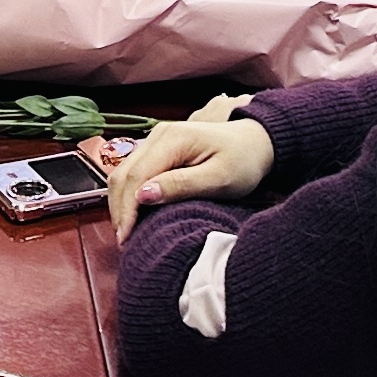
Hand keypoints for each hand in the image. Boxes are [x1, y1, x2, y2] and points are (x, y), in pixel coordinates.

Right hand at [103, 110, 276, 239]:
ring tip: (128, 233)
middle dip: (119, 210)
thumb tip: (142, 194)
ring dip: (120, 203)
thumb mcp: (219, 178)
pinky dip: (128, 194)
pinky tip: (135, 215)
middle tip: (124, 242)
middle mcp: (159, 135)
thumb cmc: (243, 161)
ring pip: (124, 173)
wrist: (257, 141)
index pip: (135, 176)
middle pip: (123, 174)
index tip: (127, 239)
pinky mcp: (159, 148)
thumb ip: (181, 185)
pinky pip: (133, 171)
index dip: (127, 210)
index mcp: (172, 139)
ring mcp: (157, 139)